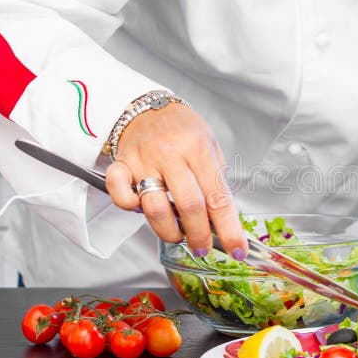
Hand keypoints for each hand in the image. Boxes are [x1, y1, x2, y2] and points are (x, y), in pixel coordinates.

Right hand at [105, 103, 246, 257]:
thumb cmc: (183, 130)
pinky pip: (120, 195)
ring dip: (169, 231)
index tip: (236, 250)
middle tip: (203, 247)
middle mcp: (171, 154)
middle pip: (188, 207)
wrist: (147, 107)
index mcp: (198, 149)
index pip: (217, 198)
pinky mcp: (121, 165)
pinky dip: (130, 208)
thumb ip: (215, 180)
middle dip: (199, 236)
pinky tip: (142, 209)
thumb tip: (224, 219)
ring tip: (178, 235)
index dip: (229, 229)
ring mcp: (143, 160)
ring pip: (155, 208)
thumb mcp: (210, 145)